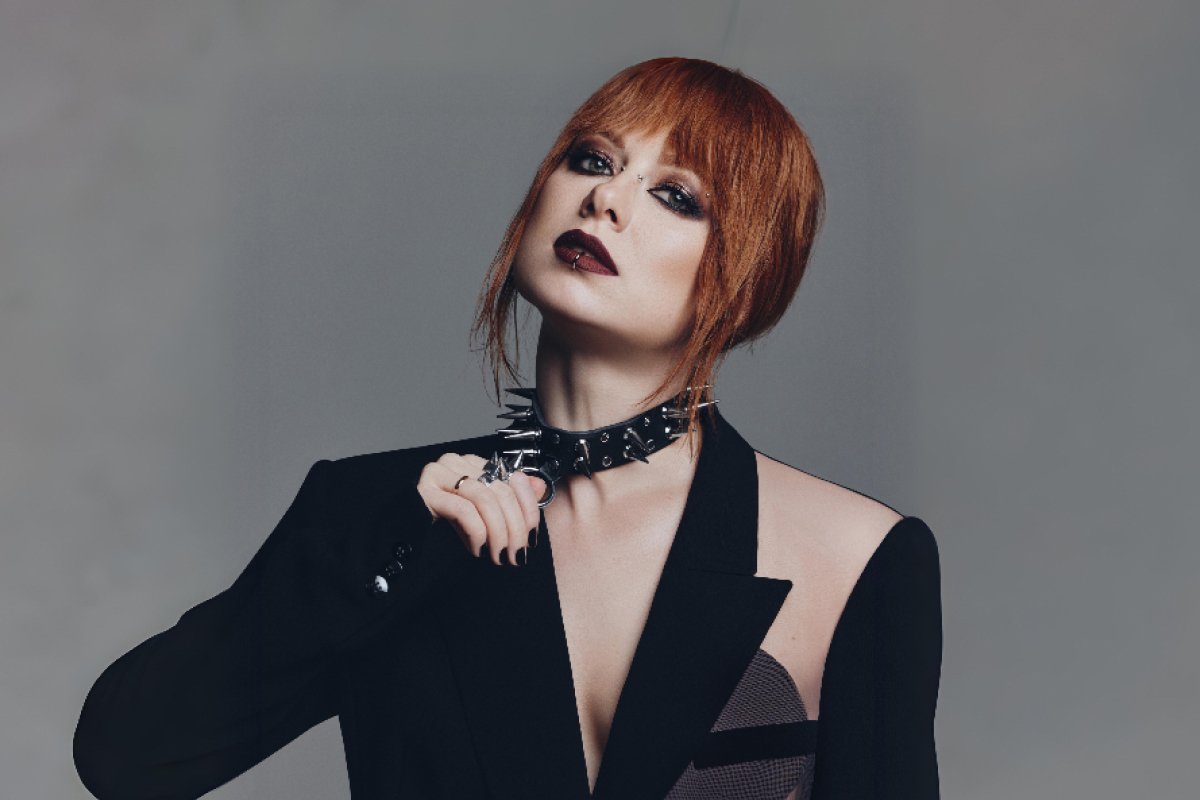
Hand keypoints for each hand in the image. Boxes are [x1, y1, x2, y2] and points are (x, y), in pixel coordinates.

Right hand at [416, 453, 546, 565]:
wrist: (404, 535)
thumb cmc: (445, 525)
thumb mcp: (485, 515)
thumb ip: (513, 500)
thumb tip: (539, 487)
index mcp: (475, 463)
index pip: (513, 480)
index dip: (528, 510)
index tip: (531, 538)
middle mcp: (457, 462)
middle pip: (501, 491)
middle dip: (514, 528)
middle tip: (515, 554)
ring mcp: (439, 473)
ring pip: (484, 500)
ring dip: (498, 533)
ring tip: (498, 555)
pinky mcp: (424, 491)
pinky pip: (463, 510)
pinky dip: (477, 533)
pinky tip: (477, 549)